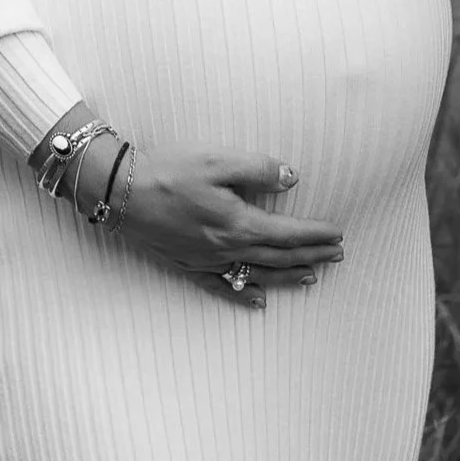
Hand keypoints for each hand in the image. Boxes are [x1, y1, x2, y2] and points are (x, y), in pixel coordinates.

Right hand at [120, 143, 345, 309]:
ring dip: (288, 276)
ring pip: (258, 274)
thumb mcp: (218, 159)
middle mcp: (227, 248)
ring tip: (313, 277)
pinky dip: (245, 295)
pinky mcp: (188, 266)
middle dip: (312, 256)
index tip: (338, 234)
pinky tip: (259, 300)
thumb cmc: (169, 170)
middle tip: (338, 255)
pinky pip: (223, 288)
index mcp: (239, 223)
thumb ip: (259, 169)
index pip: (289, 233)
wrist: (121, 192)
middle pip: (280, 256)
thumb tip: (293, 177)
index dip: (317, 234)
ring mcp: (208, 261)